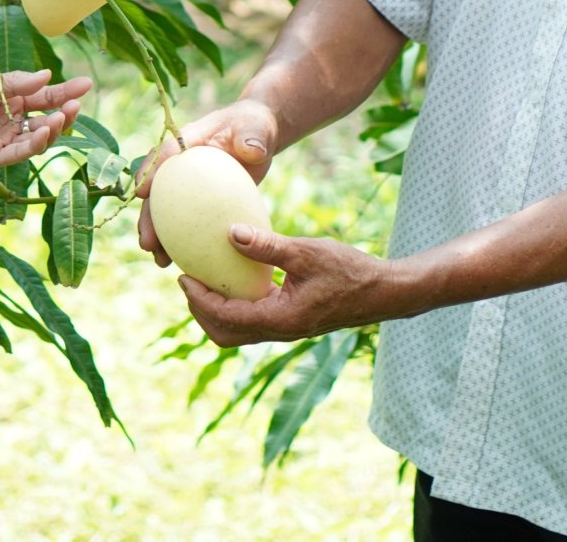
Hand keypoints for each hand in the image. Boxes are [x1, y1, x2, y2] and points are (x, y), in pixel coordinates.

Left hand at [0, 69, 88, 169]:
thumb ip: (14, 84)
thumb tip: (47, 76)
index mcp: (8, 99)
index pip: (43, 96)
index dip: (64, 92)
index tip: (86, 84)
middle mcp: (9, 121)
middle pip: (44, 119)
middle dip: (63, 113)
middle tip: (75, 105)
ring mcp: (1, 141)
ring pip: (35, 139)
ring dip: (52, 130)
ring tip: (62, 117)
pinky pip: (17, 154)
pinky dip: (33, 145)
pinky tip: (44, 133)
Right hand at [135, 98, 279, 266]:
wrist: (256, 137)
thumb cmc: (254, 127)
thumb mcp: (255, 129)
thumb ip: (252, 137)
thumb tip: (252, 151)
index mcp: (189, 140)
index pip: (165, 153)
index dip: (150, 172)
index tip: (141, 193)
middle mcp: (180, 164)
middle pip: (157, 191)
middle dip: (148, 217)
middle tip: (147, 242)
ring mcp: (186, 185)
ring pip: (166, 212)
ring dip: (159, 235)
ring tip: (160, 260)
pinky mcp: (197, 201)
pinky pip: (185, 222)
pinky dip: (181, 241)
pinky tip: (183, 263)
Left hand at [179, 226, 398, 346]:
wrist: (384, 292)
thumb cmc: (349, 270)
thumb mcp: (306, 252)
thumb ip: (267, 245)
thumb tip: (229, 233)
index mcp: (280, 319)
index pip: (225, 317)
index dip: (198, 299)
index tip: (182, 276)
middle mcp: (279, 331)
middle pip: (225, 334)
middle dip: (200, 312)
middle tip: (188, 281)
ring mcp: (286, 329)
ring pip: (238, 331)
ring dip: (217, 310)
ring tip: (206, 280)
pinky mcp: (293, 320)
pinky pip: (254, 320)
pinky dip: (236, 305)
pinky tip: (236, 277)